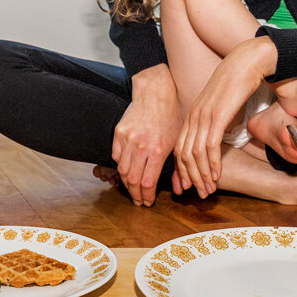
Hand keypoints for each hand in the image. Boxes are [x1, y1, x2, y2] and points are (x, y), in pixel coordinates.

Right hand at [112, 65, 181, 205]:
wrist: (155, 94)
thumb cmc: (171, 117)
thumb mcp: (179, 142)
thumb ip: (179, 167)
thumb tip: (180, 190)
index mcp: (158, 150)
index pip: (147, 183)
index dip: (147, 196)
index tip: (148, 202)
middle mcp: (140, 146)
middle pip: (132, 181)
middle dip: (135, 195)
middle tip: (139, 201)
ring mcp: (127, 140)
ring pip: (122, 170)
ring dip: (126, 184)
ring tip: (132, 190)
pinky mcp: (119, 133)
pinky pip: (116, 157)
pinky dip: (120, 166)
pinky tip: (127, 171)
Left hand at [175, 36, 277, 194]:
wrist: (245, 63)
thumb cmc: (236, 85)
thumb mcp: (219, 107)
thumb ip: (214, 124)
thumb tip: (215, 141)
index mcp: (191, 115)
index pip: (179, 148)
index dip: (182, 170)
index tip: (189, 185)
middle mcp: (193, 117)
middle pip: (184, 154)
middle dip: (191, 177)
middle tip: (201, 193)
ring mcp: (204, 116)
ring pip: (195, 154)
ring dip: (203, 175)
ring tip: (210, 189)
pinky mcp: (217, 116)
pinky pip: (210, 146)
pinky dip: (212, 164)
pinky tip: (217, 175)